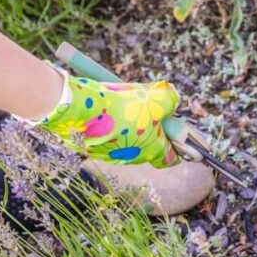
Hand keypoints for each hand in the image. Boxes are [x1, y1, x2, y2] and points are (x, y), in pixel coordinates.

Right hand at [35, 70, 180, 167]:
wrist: (79, 110)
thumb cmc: (123, 107)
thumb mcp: (154, 98)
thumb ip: (169, 99)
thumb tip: (174, 99)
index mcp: (151, 150)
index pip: (170, 158)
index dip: (176, 149)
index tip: (176, 137)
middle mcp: (131, 158)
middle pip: (147, 147)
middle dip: (149, 131)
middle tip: (146, 110)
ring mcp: (109, 155)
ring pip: (124, 141)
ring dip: (126, 127)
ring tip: (120, 106)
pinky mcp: (90, 149)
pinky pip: (104, 138)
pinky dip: (106, 127)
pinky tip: (101, 111)